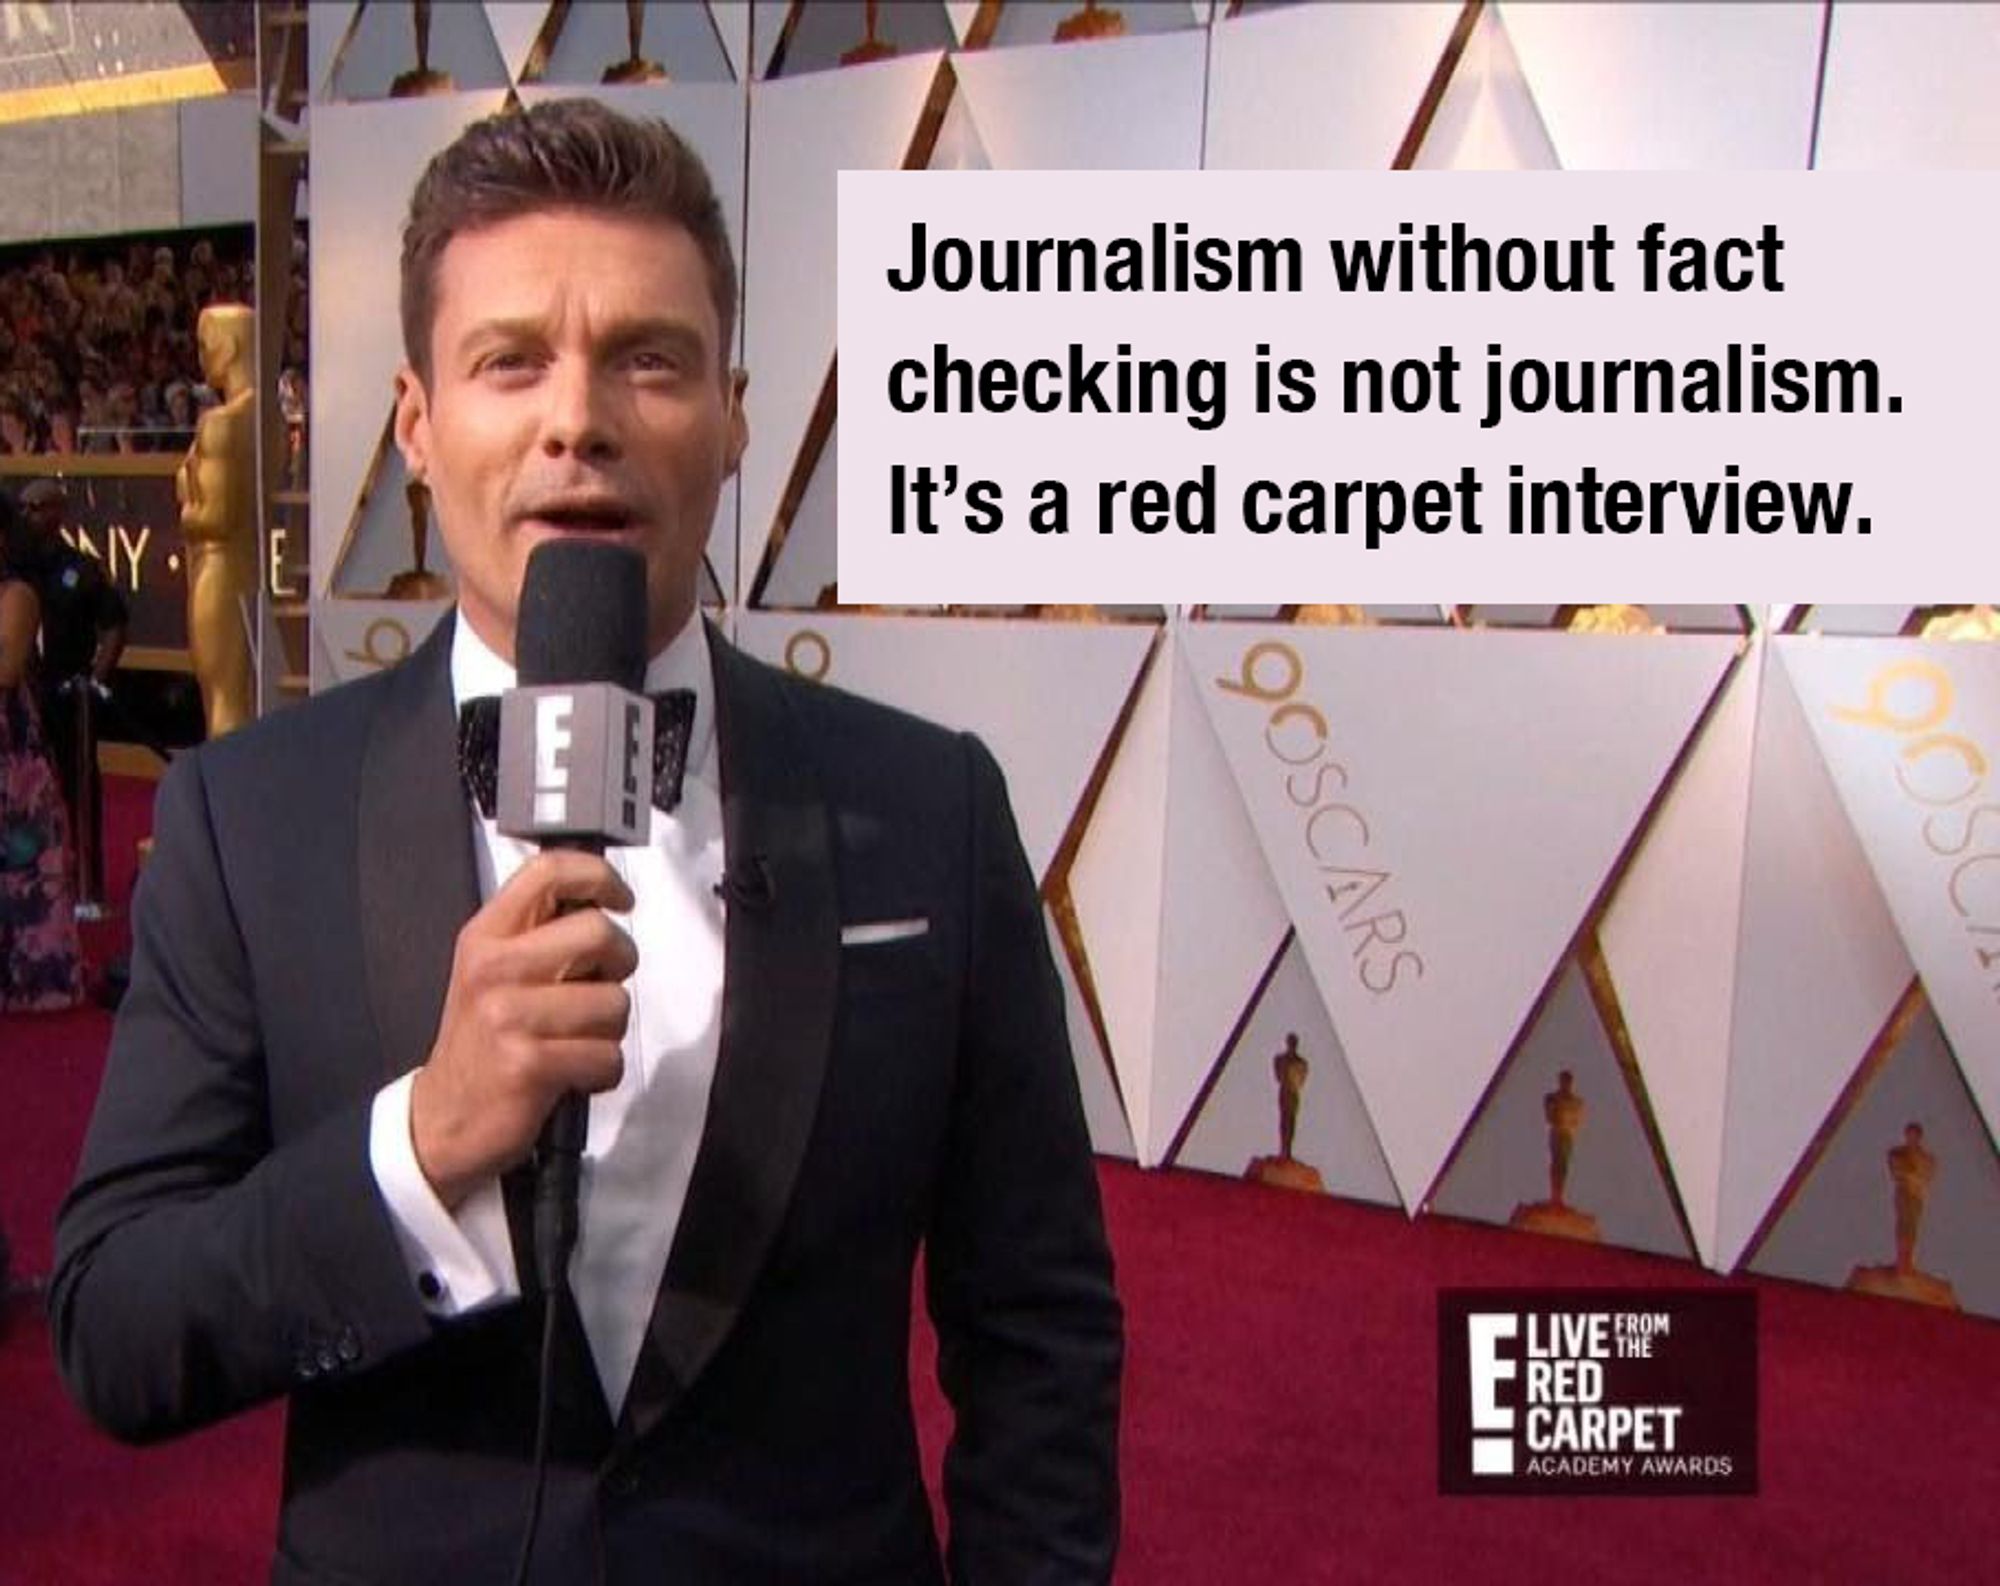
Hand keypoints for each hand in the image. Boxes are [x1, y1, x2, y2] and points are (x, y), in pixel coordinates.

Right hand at [409, 850, 636, 1207]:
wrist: (444, 1117)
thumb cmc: (483, 1040)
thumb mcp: (494, 972)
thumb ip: (539, 934)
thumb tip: (603, 901)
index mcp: (486, 936)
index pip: (548, 872)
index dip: (599, 877)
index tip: (620, 900)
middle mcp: (494, 968)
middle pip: (598, 932)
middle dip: (620, 962)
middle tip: (602, 985)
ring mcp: (509, 1016)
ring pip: (614, 1001)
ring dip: (610, 1029)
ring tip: (577, 1040)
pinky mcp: (528, 1063)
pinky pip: (607, 1055)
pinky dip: (603, 1071)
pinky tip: (575, 1074)